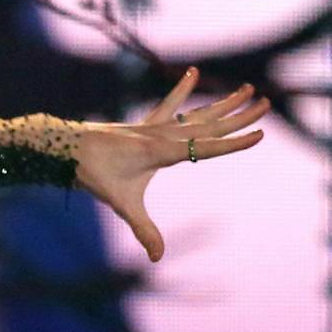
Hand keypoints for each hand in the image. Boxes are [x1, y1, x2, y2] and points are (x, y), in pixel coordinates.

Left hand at [71, 67, 268, 263]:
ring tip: (247, 88)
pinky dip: (181, 91)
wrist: (64, 148)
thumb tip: (157, 258)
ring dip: (221, 103)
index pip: (207, 147)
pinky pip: (167, 105)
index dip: (235, 143)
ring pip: (195, 113)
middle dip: (239, 116)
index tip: (261, 134)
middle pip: (209, 125)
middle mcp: (162, 135)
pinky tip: (192, 72)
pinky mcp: (142, 124)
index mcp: (162, 151)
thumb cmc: (92, 175)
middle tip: (267, 103)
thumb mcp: (120, 203)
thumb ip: (143, 230)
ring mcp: (153, 127)